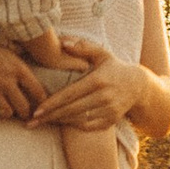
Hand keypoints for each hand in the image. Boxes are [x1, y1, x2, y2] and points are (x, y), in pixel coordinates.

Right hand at [0, 33, 47, 122]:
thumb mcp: (7, 51)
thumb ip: (20, 61)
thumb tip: (31, 62)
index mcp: (18, 69)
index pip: (38, 90)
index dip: (42, 101)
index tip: (42, 105)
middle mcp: (7, 82)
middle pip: (23, 107)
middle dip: (25, 113)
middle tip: (25, 115)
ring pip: (6, 112)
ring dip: (6, 113)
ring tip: (6, 112)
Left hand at [24, 38, 152, 134]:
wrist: (138, 86)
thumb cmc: (114, 67)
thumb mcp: (101, 53)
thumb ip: (82, 46)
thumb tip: (62, 42)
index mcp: (99, 80)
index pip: (70, 94)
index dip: (52, 103)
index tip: (36, 110)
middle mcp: (104, 97)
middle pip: (71, 109)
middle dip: (50, 116)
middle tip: (31, 121)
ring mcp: (109, 111)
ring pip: (78, 119)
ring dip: (59, 121)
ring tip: (41, 122)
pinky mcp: (111, 121)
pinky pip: (88, 126)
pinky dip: (73, 125)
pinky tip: (61, 122)